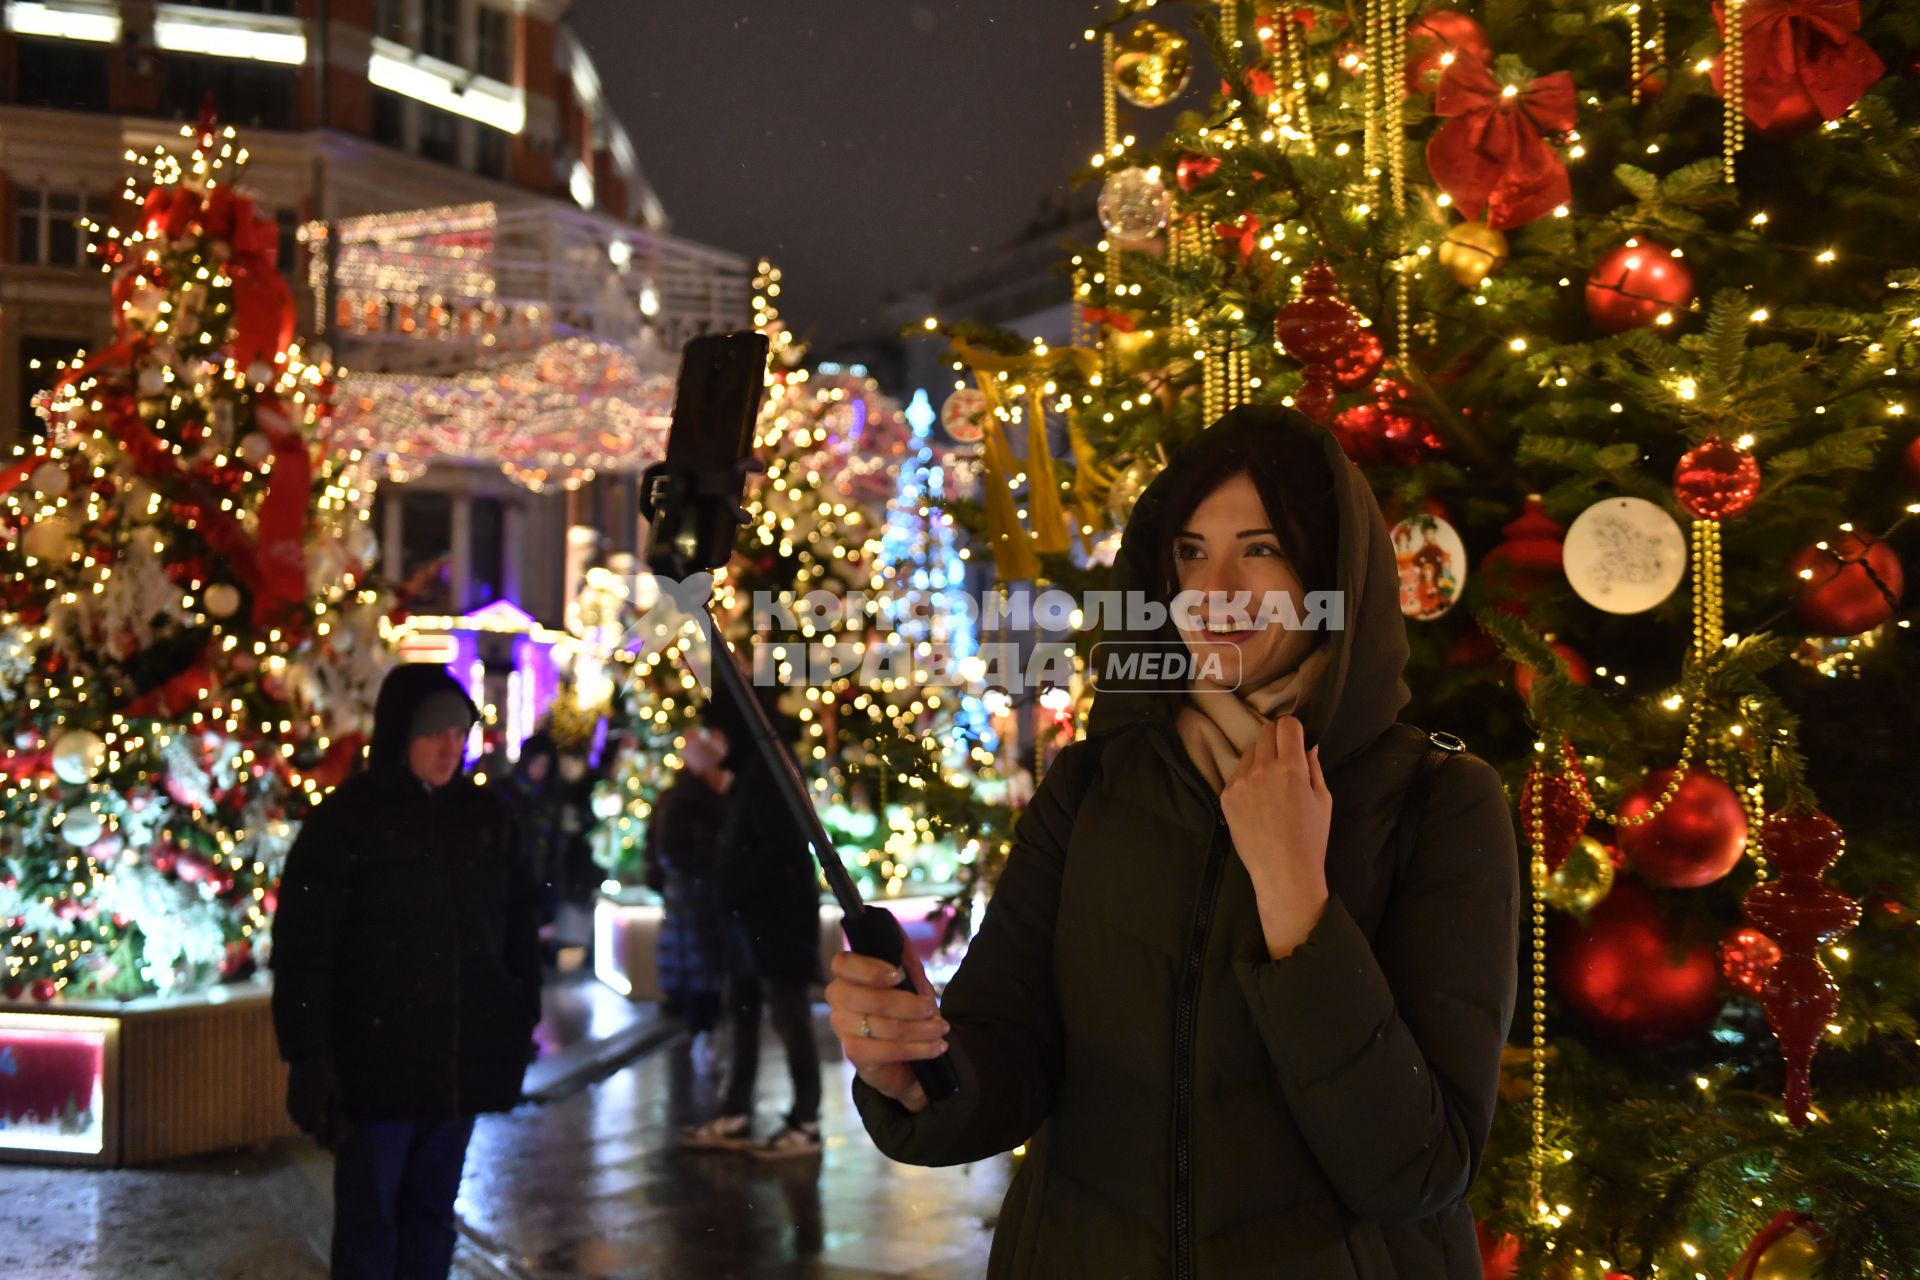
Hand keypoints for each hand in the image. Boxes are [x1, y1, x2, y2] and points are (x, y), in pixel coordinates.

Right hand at [286, 1058, 345, 1149]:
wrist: (307, 1061)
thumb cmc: (327, 1077)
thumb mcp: (336, 1095)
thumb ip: (337, 1114)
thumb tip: (342, 1128)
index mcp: (315, 1115)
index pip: (320, 1137)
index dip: (326, 1143)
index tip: (330, 1149)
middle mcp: (302, 1116)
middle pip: (309, 1131)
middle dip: (317, 1130)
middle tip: (326, 1124)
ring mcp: (293, 1109)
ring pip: (301, 1124)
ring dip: (309, 1122)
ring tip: (318, 1113)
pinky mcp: (288, 1103)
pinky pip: (295, 1116)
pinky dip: (302, 1115)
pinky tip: (310, 1106)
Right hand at [825, 948, 948, 1114]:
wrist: (910, 1054)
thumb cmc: (906, 1010)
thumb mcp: (911, 980)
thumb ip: (903, 955)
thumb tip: (894, 925)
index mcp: (848, 975)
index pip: (843, 964)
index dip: (869, 969)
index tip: (898, 975)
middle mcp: (839, 999)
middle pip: (866, 998)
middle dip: (906, 1005)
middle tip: (932, 1008)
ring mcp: (843, 1028)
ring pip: (880, 1026)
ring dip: (919, 1029)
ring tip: (941, 1029)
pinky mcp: (854, 1054)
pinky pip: (884, 1050)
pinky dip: (915, 1048)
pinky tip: (935, 1047)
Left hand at [1220, 716, 1332, 958]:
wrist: (1283, 872)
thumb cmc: (1310, 838)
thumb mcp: (1323, 800)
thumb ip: (1314, 768)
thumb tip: (1308, 746)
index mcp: (1291, 767)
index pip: (1286, 725)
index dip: (1293, 729)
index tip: (1296, 740)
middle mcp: (1263, 769)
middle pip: (1265, 732)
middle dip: (1277, 739)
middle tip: (1284, 758)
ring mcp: (1240, 782)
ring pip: (1249, 752)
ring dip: (1260, 757)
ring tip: (1269, 782)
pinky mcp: (1226, 796)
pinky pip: (1237, 773)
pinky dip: (1247, 777)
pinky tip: (1257, 799)